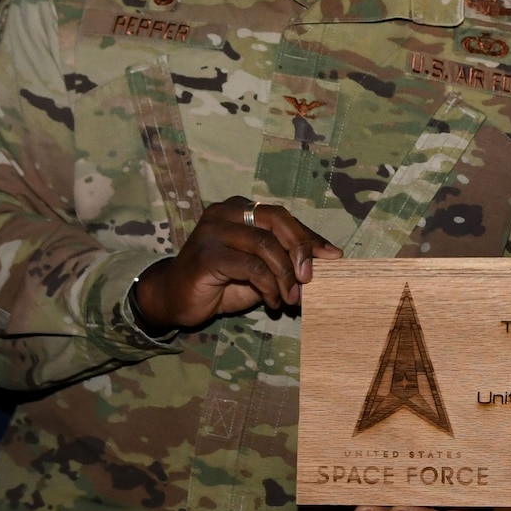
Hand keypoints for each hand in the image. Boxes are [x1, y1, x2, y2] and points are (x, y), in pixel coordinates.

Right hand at [133, 197, 340, 331]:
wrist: (176, 299)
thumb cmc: (221, 282)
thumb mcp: (260, 269)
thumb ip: (285, 260)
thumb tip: (327, 261)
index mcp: (240, 208)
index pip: (284, 217)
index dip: (311, 237)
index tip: (333, 258)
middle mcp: (226, 212)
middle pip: (277, 221)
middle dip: (301, 250)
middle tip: (310, 279)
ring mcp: (213, 231)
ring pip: (265, 245)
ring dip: (285, 276)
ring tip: (291, 299)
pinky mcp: (206, 254)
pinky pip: (250, 266)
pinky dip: (268, 286)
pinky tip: (273, 301)